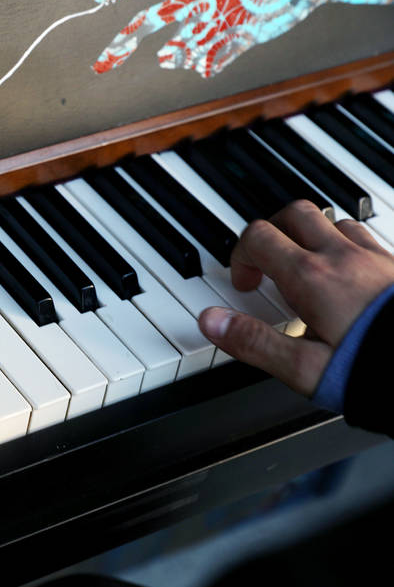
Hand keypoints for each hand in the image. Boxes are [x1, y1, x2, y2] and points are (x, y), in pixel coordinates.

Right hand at [199, 200, 393, 394]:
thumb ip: (254, 342)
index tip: (245, 284)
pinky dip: (347, 247)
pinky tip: (350, 276)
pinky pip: (367, 239)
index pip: (257, 238)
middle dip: (272, 232)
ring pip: (334, 222)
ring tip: (307, 267)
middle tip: (266, 262)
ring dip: (312, 237)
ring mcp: (376, 258)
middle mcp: (342, 257)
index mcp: (310, 277)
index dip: (240, 256)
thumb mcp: (305, 369)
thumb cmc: (379, 371)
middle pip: (295, 214)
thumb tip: (210, 321)